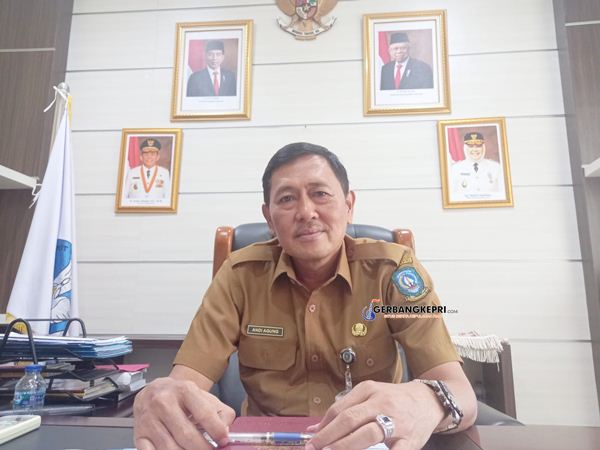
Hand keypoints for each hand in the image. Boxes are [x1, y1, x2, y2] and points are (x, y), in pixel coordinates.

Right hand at [134, 376, 234, 449]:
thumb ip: (220, 413)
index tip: (224, 440)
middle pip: (187, 435)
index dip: (217, 431)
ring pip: (170, 448)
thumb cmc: (181, 397)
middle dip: (203, 449)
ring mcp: (149, 419)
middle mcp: (164, 403)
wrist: (153, 391)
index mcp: (184, 390)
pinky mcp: (139, 435)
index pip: (204, 414)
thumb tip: (225, 432)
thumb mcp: (204, 397)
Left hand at [305, 380, 444, 449]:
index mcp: (369, 390)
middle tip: (314, 449)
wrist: (428, 401)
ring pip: (368, 433)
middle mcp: (382, 403)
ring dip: (345, 446)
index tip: (311, 441)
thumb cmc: (393, 400)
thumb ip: (343, 409)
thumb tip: (314, 428)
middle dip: (328, 437)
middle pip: (350, 420)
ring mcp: (397, 421)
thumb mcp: (369, 396)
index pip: (340, 409)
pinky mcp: (410, 440)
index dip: (323, 426)